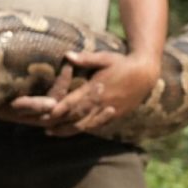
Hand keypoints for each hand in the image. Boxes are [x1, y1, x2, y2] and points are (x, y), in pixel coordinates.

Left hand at [8, 50, 158, 135]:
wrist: (146, 73)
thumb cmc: (122, 62)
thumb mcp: (104, 58)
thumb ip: (86, 59)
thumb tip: (67, 54)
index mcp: (96, 89)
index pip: (74, 102)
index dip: (59, 109)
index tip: (46, 114)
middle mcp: (102, 102)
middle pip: (77, 117)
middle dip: (59, 123)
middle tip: (42, 127)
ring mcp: (110, 110)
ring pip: (86, 125)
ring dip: (69, 130)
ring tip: (53, 133)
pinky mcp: (117, 114)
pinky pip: (98, 125)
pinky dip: (85, 129)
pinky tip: (74, 131)